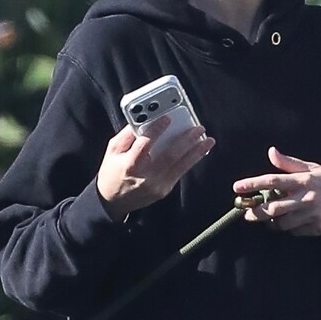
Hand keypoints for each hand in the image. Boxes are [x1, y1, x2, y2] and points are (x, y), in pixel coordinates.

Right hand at [96, 117, 214, 220]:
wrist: (113, 202)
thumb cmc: (112, 172)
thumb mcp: (112, 151)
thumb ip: (127, 134)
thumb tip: (144, 118)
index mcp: (129, 164)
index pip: (145, 144)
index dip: (157, 130)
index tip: (168, 118)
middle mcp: (145, 176)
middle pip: (169, 155)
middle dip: (186, 140)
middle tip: (198, 128)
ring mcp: (156, 185)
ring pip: (180, 166)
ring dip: (196, 152)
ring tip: (208, 140)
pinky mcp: (164, 190)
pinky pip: (180, 173)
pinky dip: (191, 161)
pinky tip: (199, 152)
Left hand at [233, 147, 320, 235]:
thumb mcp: (314, 168)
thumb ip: (290, 163)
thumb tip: (271, 152)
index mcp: (304, 180)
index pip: (273, 180)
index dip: (253, 184)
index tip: (237, 187)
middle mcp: (307, 197)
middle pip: (274, 208)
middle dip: (256, 212)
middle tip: (247, 214)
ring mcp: (313, 214)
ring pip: (283, 223)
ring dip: (273, 222)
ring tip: (271, 218)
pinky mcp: (319, 228)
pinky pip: (296, 232)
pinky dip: (290, 229)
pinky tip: (291, 223)